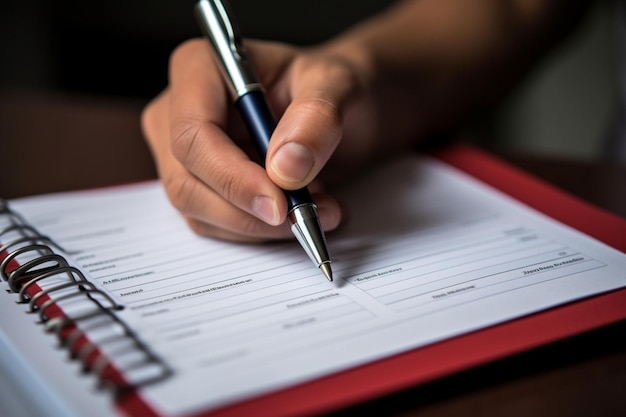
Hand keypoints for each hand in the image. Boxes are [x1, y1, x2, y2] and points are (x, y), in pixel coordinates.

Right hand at [141, 38, 377, 241]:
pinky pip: (217, 224)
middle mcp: (178, 111)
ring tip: (319, 210)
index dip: (232, 177)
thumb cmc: (329, 86)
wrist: (340, 109)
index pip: (192, 135)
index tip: (280, 203)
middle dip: (248, 211)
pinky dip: (262, 230)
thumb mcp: (338, 84)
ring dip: (261, 226)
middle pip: (186, 181)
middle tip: (305, 216)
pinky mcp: (200, 185)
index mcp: (199, 68)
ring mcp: (184, 153)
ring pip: (199, 210)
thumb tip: (286, 167)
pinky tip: (301, 212)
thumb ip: (316, 117)